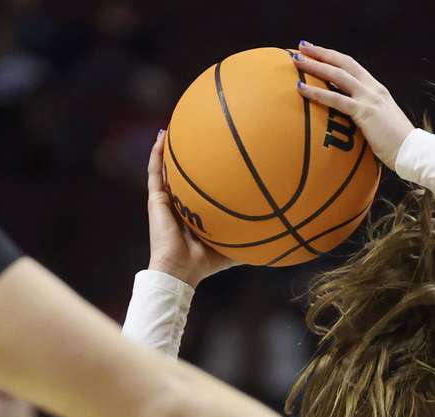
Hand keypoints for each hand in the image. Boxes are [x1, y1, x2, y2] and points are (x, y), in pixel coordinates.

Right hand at [147, 130, 238, 287]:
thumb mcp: (233, 248)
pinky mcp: (156, 200)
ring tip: (172, 128)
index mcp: (194, 213)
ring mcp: (166, 200)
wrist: (181, 269)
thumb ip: (251, 241)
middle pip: (182, 176)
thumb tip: (279, 242)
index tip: (217, 155)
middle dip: (187, 158)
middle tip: (196, 135)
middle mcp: (179, 204)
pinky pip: (155, 171)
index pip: (199, 189)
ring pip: (165, 169)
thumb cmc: (206, 263)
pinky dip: (156, 154)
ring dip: (167, 149)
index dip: (206, 174)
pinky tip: (161, 136)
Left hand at [292, 41, 414, 169]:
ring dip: (315, 66)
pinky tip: (300, 89)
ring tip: (296, 61)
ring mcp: (369, 98)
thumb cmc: (395, 144)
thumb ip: (365, 117)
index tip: (317, 51)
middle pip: (344, 63)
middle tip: (302, 47)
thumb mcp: (379, 124)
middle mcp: (373, 89)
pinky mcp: (364, 112)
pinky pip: (336, 99)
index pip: (353, 66)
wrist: (412, 151)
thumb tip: (347, 123)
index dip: (335, 57)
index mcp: (377, 90)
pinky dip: (316, 92)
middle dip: (322, 53)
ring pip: (337, 75)